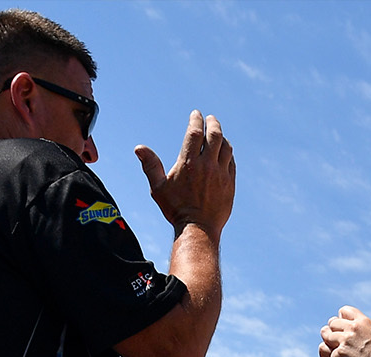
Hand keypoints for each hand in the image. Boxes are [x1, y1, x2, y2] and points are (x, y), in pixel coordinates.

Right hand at [136, 110, 234, 237]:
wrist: (197, 228)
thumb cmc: (175, 208)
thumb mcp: (158, 188)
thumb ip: (150, 165)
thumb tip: (139, 148)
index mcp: (189, 162)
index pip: (195, 132)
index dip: (196, 120)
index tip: (196, 114)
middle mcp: (207, 165)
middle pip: (215, 135)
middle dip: (213, 123)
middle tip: (210, 118)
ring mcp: (221, 174)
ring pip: (226, 147)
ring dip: (222, 137)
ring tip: (217, 134)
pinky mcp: (230, 183)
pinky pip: (231, 162)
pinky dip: (228, 153)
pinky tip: (224, 152)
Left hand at [319, 307, 370, 356]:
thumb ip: (366, 328)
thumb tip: (361, 326)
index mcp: (363, 321)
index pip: (344, 311)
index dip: (341, 318)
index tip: (343, 324)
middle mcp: (353, 327)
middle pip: (333, 323)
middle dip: (333, 330)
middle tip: (337, 338)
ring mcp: (345, 339)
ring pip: (327, 336)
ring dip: (330, 343)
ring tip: (336, 349)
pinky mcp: (340, 352)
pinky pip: (331, 352)